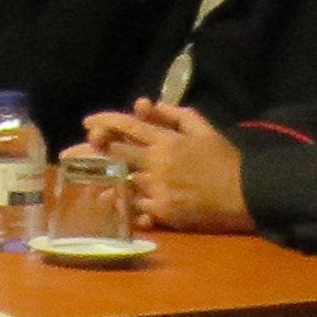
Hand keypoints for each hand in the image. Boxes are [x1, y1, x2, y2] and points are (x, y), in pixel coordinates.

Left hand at [99, 99, 254, 232]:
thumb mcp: (204, 129)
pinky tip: (112, 205)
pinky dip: (125, 205)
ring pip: (121, 181)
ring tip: (88, 183)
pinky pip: (135, 207)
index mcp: (166, 140)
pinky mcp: (162, 211)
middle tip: (69, 154)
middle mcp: (157, 162)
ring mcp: (158, 188)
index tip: (87, 123)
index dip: (104, 121)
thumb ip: (176, 114)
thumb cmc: (225, 160)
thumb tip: (151, 105)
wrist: (246, 192)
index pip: (128, 125)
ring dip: (106, 180)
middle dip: (91, 152)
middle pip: (115, 154)